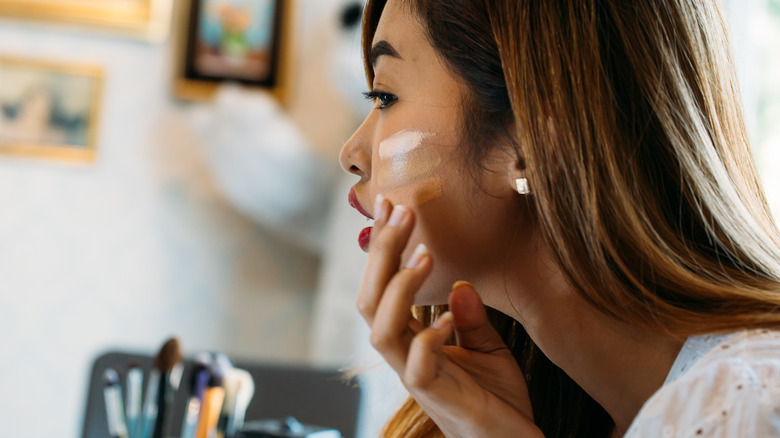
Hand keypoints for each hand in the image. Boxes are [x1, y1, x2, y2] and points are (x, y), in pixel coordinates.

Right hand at [357, 197, 543, 437]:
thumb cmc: (496, 400)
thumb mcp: (487, 349)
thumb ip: (471, 318)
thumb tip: (462, 282)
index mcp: (411, 340)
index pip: (383, 286)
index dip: (384, 246)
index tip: (390, 204)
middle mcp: (405, 356)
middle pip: (370, 301)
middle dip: (382, 254)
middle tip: (400, 211)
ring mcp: (417, 378)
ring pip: (380, 330)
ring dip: (398, 289)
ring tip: (424, 254)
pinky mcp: (438, 399)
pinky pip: (418, 368)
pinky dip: (428, 338)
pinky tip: (447, 315)